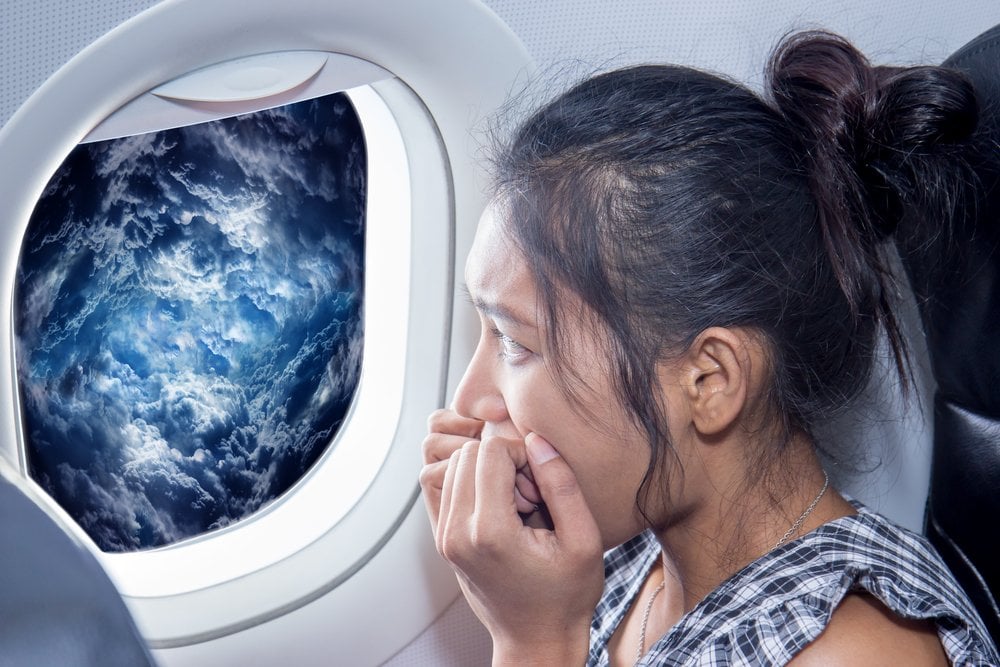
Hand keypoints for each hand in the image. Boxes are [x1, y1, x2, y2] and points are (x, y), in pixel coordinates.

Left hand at [432, 432, 603, 664]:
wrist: (536, 640)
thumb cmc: (565, 596)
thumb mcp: (583, 539)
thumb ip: (561, 484)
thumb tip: (536, 439)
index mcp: (490, 532)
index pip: (490, 450)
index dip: (522, 454)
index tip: (541, 486)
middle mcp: (456, 533)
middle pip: (467, 453)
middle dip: (502, 461)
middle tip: (530, 495)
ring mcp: (443, 537)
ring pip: (454, 465)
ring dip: (486, 472)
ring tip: (516, 504)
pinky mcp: (441, 539)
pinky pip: (443, 485)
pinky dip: (470, 483)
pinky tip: (499, 506)